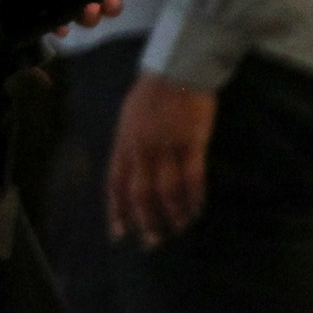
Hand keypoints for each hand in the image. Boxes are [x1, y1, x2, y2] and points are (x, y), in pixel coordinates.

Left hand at [1, 0, 135, 29]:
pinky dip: (59, 29)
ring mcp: (56, 0)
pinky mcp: (37, 10)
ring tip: (90, 9)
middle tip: (111, 0)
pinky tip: (61, 27)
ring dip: (91, 18)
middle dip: (112, 7)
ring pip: (82, 18)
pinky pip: (53, 26)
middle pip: (102, 4)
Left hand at [105, 72, 218, 246]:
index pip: (115, 185)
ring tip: (180, 228)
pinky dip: (194, 198)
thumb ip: (128, 146)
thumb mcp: (129, 120)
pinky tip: (197, 210)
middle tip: (153, 242)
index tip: (120, 235)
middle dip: (145, 222)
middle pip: (140, 194)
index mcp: (124, 144)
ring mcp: (167, 147)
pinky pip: (193, 178)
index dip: (117, 212)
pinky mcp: (192, 143)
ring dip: (173, 214)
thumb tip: (129, 173)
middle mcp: (141, 149)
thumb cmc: (153, 93)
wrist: (178, 70)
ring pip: (167, 191)